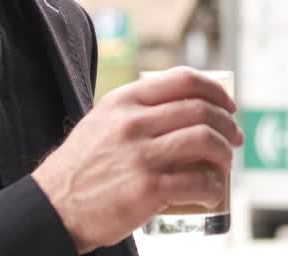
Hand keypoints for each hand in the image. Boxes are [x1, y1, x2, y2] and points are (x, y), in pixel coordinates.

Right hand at [31, 67, 244, 252]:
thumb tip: (187, 106)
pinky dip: (213, 187)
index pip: (183, 80)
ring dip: (226, 153)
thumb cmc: (82, 167)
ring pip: (205, 140)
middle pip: (201, 110)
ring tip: (226, 165)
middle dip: (228, 124)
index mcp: (124, 101)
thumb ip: (138, 110)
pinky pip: (197, 182)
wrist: (53, 208)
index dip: (215, 90)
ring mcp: (140, 156)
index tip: (227, 105)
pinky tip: (212, 192)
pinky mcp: (146, 189)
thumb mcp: (103, 122)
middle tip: (235, 138)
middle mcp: (133, 123)